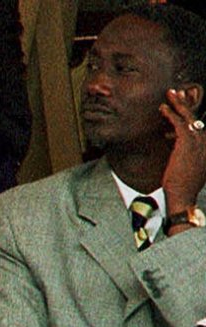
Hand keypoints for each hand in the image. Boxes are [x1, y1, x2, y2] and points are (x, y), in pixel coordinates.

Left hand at [160, 87, 205, 216]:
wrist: (182, 196)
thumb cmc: (181, 186)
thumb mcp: (185, 166)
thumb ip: (183, 151)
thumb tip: (172, 140)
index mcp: (205, 146)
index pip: (198, 126)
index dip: (187, 116)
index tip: (177, 110)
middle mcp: (205, 140)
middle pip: (195, 117)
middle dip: (186, 103)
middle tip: (177, 92)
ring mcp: (198, 140)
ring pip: (188, 116)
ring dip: (178, 103)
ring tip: (170, 93)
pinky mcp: (187, 142)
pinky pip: (178, 122)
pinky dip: (170, 113)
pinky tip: (162, 108)